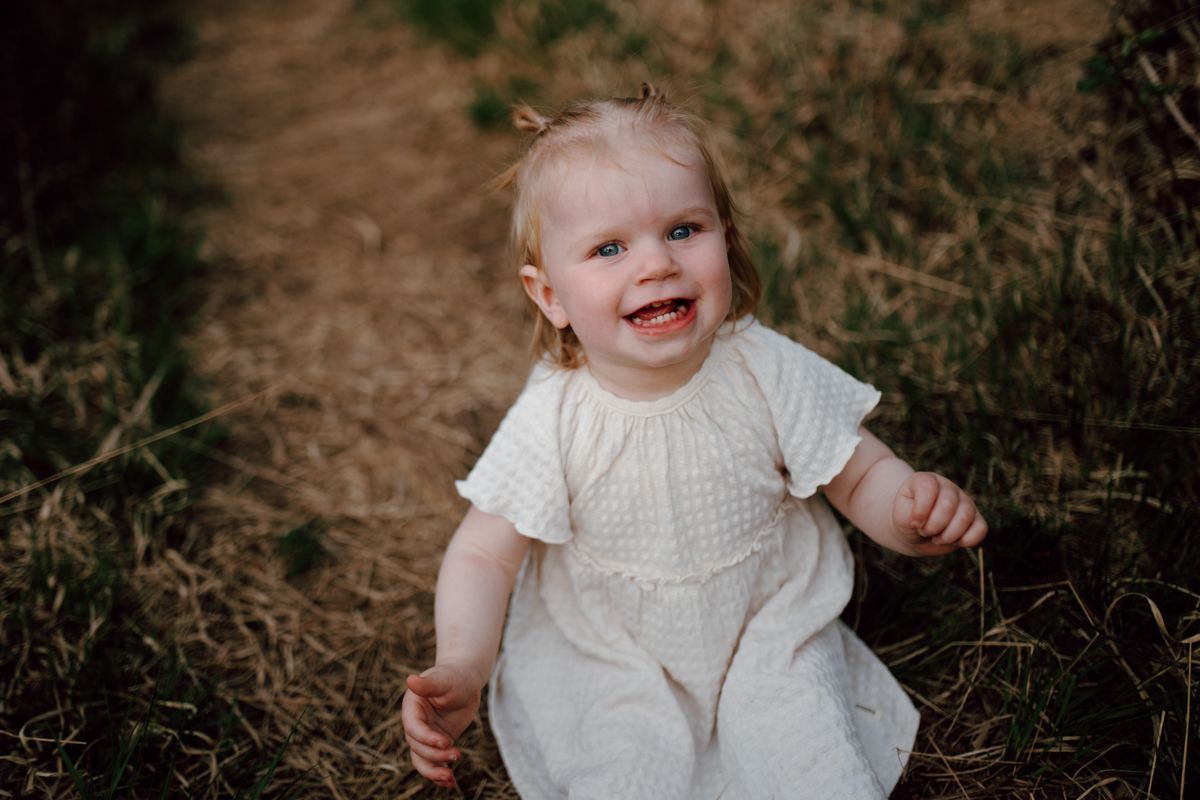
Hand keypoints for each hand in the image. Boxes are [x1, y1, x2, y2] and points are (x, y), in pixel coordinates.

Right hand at [401, 663, 483, 789]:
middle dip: (435, 756)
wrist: (465, 681)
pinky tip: (451, 783)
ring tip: (450, 779)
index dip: (427, 738)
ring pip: (422, 760)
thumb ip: (428, 684)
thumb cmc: (454, 677)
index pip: (414, 728)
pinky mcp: (437, 744)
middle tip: (457, 755)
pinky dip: (440, 775)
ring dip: (434, 772)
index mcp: (412, 708)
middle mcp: (415, 725)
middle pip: (418, 747)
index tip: (445, 742)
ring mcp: (425, 736)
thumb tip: (410, 680)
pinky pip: (434, 763)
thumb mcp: (444, 679)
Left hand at [892, 472, 987, 554]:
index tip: (914, 523)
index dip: (921, 509)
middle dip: (933, 525)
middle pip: (948, 504)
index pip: (928, 488)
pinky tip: (954, 542)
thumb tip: (926, 521)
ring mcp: (965, 502)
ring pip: (965, 517)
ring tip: (936, 538)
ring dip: (948, 535)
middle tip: (924, 531)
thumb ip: (911, 515)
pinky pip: (980, 529)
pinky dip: (967, 540)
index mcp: (927, 481)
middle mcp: (949, 488)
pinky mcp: (976, 519)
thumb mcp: (900, 515)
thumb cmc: (907, 519)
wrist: (915, 532)